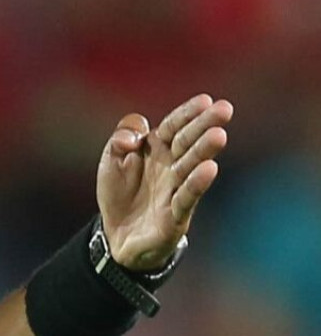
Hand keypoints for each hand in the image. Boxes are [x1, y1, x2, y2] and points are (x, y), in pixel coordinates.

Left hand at [95, 93, 232, 270]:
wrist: (115, 234)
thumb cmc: (120, 193)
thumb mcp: (111, 160)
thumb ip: (119, 140)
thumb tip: (131, 138)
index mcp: (157, 148)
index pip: (173, 126)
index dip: (188, 114)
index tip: (206, 100)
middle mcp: (171, 166)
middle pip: (187, 142)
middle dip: (204, 126)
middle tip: (225, 109)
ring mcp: (175, 189)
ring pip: (190, 167)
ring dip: (203, 151)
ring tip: (218, 136)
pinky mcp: (175, 215)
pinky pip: (186, 198)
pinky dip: (196, 184)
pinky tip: (209, 169)